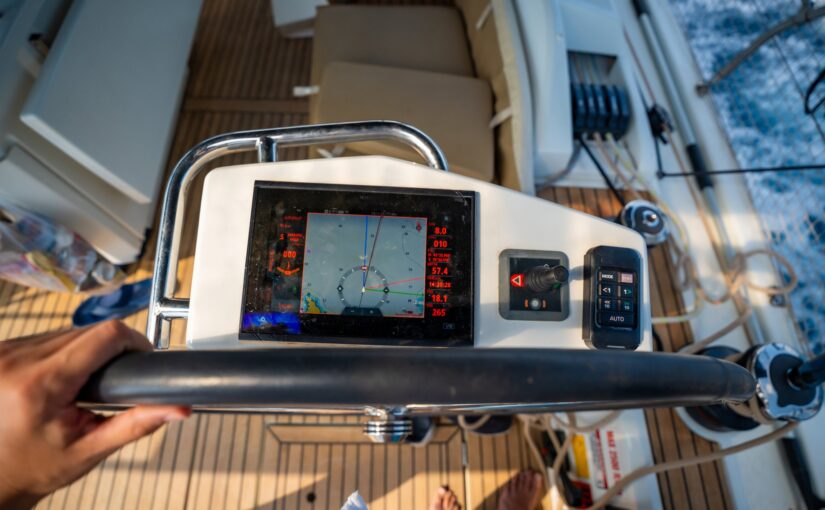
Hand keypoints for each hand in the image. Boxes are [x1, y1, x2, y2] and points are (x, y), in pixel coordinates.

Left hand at [0, 321, 189, 508]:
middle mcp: (17, 359)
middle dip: (109, 351)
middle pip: (88, 331)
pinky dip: (64, 352)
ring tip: (86, 384)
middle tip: (113, 383)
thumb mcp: (90, 449)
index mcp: (41, 384)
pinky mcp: (1, 349)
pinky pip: (48, 336)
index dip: (132, 342)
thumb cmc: (36, 467)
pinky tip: (62, 378)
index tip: (141, 360)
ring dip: (86, 349)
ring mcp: (5, 351)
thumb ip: (136, 424)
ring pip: (69, 330)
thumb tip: (179, 408)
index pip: (104, 335)